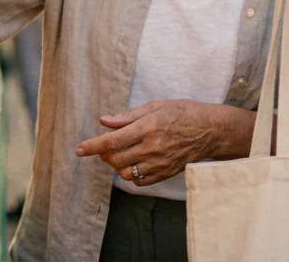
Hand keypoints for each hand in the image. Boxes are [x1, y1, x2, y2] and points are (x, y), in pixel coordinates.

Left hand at [74, 100, 224, 185]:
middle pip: (115, 159)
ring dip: (117, 165)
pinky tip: (135, 162)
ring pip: (126, 173)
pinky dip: (132, 174)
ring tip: (121, 154)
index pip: (112, 140)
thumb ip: (128, 116)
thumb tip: (104, 121)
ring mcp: (159, 163)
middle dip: (104, 154)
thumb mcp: (155, 106)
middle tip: (106, 146)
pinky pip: (140, 181)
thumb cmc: (182, 113)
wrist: (209, 130)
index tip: (79, 150)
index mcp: (147, 127)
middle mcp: (152, 147)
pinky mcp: (165, 173)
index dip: (92, 146)